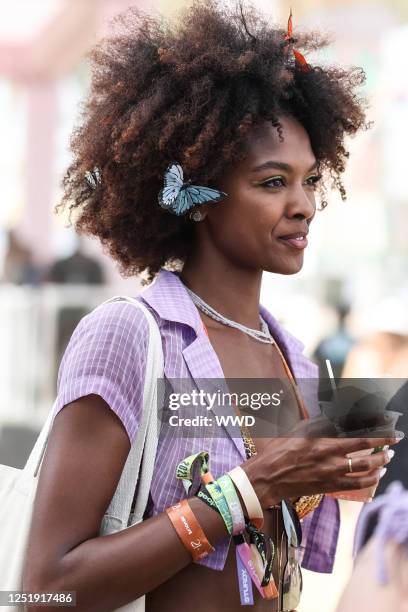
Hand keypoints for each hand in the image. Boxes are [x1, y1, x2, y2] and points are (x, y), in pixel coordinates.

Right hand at [240, 416, 401, 507]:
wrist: (268, 477)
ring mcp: (329, 470)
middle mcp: (326, 451)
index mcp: (318, 434)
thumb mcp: (298, 429)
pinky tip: (378, 473)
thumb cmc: (279, 450)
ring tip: (388, 455)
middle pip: (363, 444)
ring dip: (381, 460)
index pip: (351, 426)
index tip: (385, 420)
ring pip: (364, 465)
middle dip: (384, 440)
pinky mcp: (329, 485)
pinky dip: (371, 479)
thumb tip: (338, 416)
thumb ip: (319, 423)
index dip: (371, 423)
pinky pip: (357, 483)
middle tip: (395, 437)